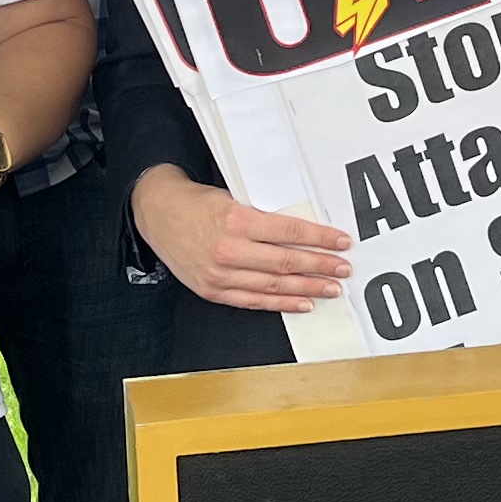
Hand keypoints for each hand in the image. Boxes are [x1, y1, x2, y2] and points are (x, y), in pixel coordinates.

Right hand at [136, 167, 351, 312]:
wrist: (158, 214)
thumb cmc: (196, 203)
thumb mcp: (234, 198)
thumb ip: (264, 217)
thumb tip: (303, 232)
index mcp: (237, 220)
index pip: (290, 232)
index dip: (320, 239)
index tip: (340, 242)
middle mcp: (229, 250)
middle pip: (286, 261)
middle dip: (320, 266)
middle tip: (342, 269)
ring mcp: (220, 274)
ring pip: (274, 285)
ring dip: (307, 288)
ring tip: (330, 288)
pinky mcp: (213, 290)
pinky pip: (254, 300)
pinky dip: (281, 303)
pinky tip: (301, 302)